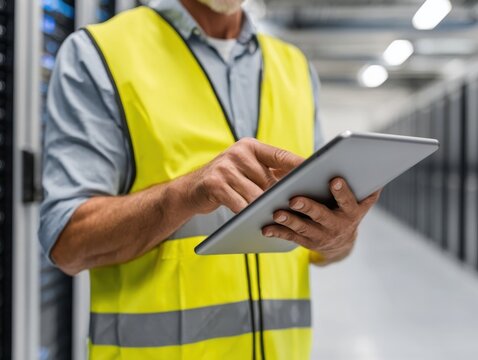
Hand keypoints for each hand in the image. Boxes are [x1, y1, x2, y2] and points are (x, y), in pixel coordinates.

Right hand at [184, 138, 303, 213]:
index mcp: (250, 146)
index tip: (318, 173)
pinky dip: (248, 215)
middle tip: (297, 208)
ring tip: (276, 218)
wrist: (191, 190)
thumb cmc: (226, 181)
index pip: (280, 155)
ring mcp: (225, 167)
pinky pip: (240, 204)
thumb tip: (299, 184)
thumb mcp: (245, 170)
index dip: (299, 165)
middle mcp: (238, 152)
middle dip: (280, 196)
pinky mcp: (215, 184)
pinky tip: (254, 221)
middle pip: (269, 180)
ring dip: (264, 209)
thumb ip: (267, 172)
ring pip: (256, 195)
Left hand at [262, 178, 380, 264]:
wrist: (342, 242)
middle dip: (309, 207)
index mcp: (352, 211)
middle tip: (294, 199)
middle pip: (322, 215)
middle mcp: (338, 225)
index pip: (349, 201)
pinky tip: (266, 228)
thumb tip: (369, 162)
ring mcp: (322, 236)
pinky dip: (278, 232)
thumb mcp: (361, 200)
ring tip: (276, 212)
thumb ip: (363, 184)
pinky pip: (291, 237)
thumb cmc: (348, 209)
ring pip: (304, 228)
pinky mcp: (308, 243)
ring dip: (289, 220)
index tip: (334, 180)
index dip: (343, 192)